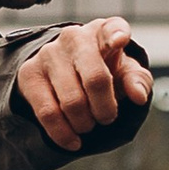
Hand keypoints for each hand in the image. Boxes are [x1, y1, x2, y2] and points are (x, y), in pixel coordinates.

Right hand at [16, 17, 153, 152]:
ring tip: (88, 125)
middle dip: (106, 110)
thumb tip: (139, 96)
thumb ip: (138, 81)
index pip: (112, 28)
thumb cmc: (103, 70)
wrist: (63, 72)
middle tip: (107, 119)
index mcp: (102, 32)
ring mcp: (49, 54)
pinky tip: (73, 141)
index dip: (117, 35)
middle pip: (96, 79)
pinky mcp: (29, 74)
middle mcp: (74, 37)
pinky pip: (48, 113)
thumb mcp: (124, 73)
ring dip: (85, 124)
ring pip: (72, 102)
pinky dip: (63, 134)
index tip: (120, 41)